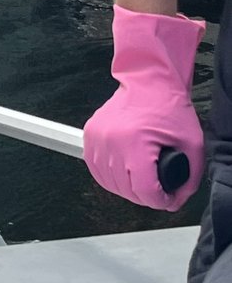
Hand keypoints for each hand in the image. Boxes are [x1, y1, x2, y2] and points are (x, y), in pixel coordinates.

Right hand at [83, 6, 204, 210]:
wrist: (148, 81)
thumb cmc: (168, 106)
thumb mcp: (192, 144)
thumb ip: (189, 179)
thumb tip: (175, 199)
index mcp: (135, 143)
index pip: (145, 192)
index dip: (162, 201)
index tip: (169, 198)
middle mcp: (112, 141)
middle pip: (127, 191)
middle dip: (147, 196)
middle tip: (158, 189)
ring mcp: (97, 136)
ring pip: (109, 183)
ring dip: (127, 188)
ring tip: (142, 181)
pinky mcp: (90, 133)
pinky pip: (94, 167)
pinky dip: (109, 175)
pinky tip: (123, 173)